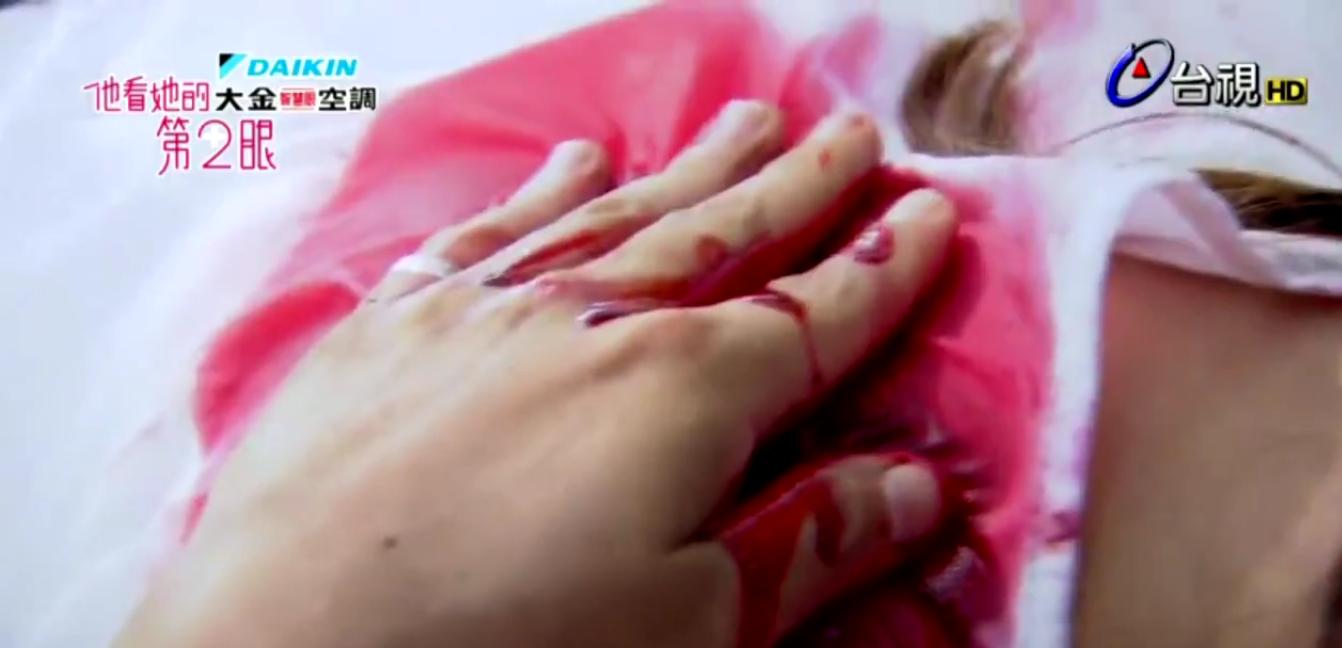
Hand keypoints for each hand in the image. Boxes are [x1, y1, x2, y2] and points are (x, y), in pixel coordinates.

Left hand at [117, 101, 958, 647]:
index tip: (930, 215)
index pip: (816, 314)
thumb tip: (916, 488)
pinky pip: (494, 229)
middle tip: (850, 133)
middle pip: (724, 235)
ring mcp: (489, 306)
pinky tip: (579, 158)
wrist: (287, 647)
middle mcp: (594, 317)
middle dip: (798, 187)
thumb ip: (804, 546)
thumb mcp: (688, 629)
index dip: (883, 270)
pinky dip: (546, 188)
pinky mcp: (397, 320)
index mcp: (685, 389)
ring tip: (746, 121)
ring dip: (694, 167)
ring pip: (621, 213)